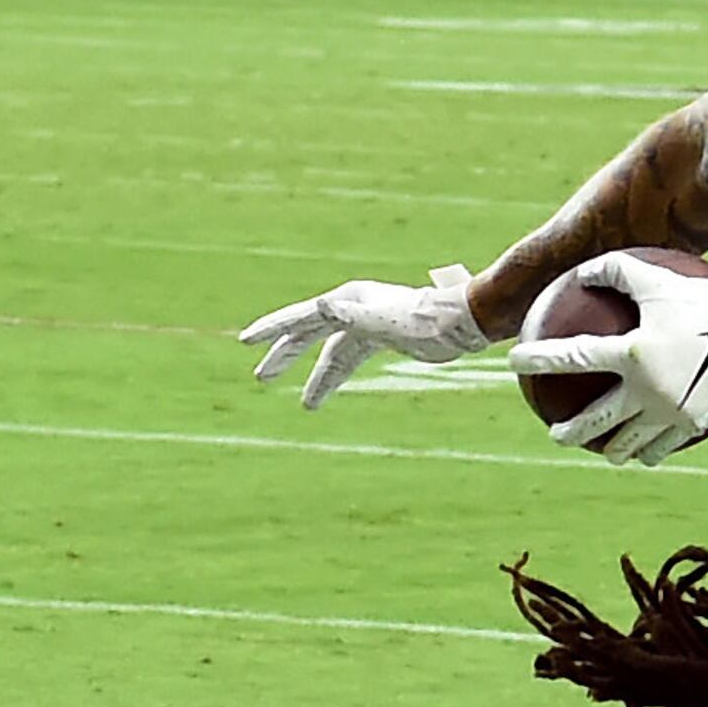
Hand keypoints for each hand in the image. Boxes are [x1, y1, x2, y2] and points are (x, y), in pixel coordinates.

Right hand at [237, 264, 488, 408]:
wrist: (460, 323)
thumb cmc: (424, 320)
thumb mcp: (385, 320)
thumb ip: (353, 314)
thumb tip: (323, 305)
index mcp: (347, 300)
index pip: (301, 317)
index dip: (273, 330)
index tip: (247, 340)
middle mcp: (352, 308)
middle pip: (309, 333)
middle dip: (285, 355)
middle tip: (260, 377)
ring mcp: (366, 324)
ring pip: (331, 353)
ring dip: (316, 377)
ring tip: (306, 406)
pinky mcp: (381, 339)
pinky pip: (349, 360)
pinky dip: (337, 376)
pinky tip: (327, 394)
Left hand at [508, 253, 707, 464]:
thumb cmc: (703, 297)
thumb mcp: (655, 277)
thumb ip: (612, 272)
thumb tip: (578, 273)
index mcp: (633, 353)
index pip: (572, 358)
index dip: (538, 360)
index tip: (513, 361)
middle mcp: (648, 389)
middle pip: (596, 420)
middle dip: (569, 431)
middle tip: (555, 433)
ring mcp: (671, 412)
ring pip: (629, 442)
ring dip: (610, 448)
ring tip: (601, 448)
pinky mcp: (694, 425)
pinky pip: (663, 445)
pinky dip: (649, 450)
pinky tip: (643, 451)